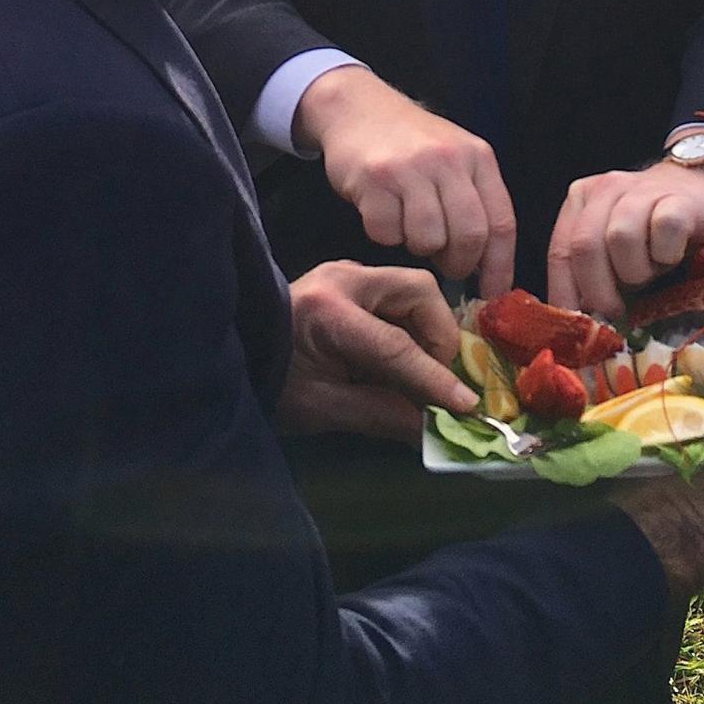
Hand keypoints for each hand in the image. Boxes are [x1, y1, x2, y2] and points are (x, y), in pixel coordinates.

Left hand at [277, 260, 478, 442]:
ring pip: (413, 291)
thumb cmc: (270, 381)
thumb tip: (432, 429)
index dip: (434, 377)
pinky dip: (413, 328)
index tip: (466, 404)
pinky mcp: (352, 280)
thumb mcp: (319, 408)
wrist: (237, 349)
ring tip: (423, 373)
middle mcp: (344, 278)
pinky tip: (406, 361)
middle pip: (418, 291)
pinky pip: (398, 298)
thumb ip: (379, 415)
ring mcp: (349, 273)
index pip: (396, 345)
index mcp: (328, 310)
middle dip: (440, 336)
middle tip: (440, 378)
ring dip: (429, 332)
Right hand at [294, 68, 515, 295]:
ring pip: (427, 240)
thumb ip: (474, 201)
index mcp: (477, 157)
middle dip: (459, 263)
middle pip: (469, 236)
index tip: (494, 292)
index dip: (500, 266)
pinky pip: (386, 233)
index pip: (501, 222)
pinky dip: (384, 234)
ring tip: (409, 225)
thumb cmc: (411, 143)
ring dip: (418, 246)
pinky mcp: (374, 179)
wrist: (359, 108)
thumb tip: (485, 266)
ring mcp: (410, 168)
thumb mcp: (455, 158)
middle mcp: (448, 160)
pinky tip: (382, 211)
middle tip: (446, 265)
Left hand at [546, 161, 703, 314]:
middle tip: (616, 312)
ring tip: (650, 272)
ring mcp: (642, 190)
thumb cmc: (652, 230)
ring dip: (636, 269)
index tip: (576, 327)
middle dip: (599, 290)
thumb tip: (576, 323)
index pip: (560, 252)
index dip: (565, 294)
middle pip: (585, 247)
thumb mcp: (613, 250)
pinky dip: (667, 254)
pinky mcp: (678, 199)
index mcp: (580, 200)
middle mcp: (605, 189)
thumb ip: (590, 272)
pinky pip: (664, 230)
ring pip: (620, 238)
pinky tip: (673, 255)